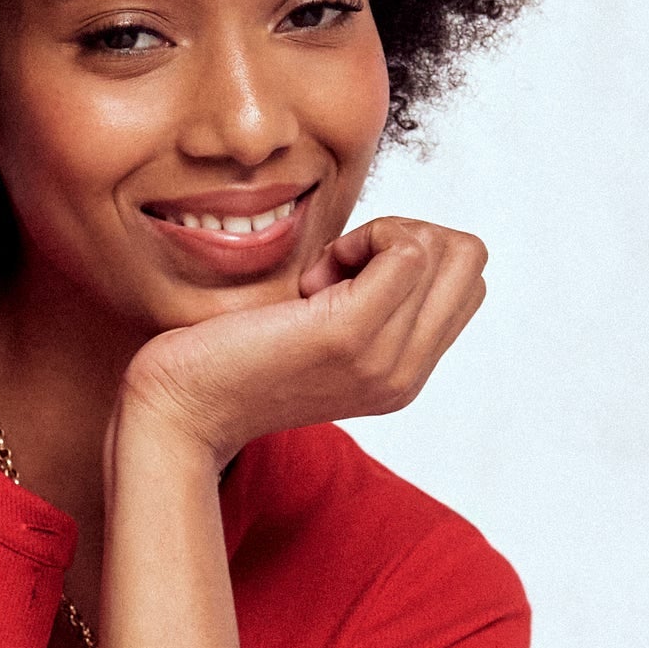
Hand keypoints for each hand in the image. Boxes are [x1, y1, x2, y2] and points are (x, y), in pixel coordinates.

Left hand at [119, 216, 486, 468]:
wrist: (179, 411)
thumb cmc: (230, 356)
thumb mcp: (317, 326)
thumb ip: (365, 297)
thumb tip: (398, 238)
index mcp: (404, 374)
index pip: (467, 282)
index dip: (411, 255)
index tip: (343, 277)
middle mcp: (406, 375)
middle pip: (469, 259)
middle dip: (407, 236)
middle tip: (335, 270)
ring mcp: (385, 360)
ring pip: (443, 247)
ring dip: (379, 236)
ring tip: (318, 279)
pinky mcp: (350, 335)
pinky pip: (406, 250)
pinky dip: (362, 238)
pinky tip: (309, 278)